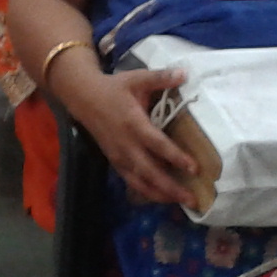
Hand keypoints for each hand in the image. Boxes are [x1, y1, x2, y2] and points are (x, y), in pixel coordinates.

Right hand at [68, 64, 199, 207]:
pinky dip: (147, 191)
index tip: (194, 168)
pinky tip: (163, 198)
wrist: (83, 97)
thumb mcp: (137, 78)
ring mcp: (119, 155)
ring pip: (140, 181)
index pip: (157, 144)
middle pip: (150, 171)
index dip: (175, 157)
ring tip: (181, 203)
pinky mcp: (114, 161)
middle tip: (193, 199)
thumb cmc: (114, 88)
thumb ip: (161, 77)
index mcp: (133, 123)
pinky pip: (132, 181)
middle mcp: (126, 144)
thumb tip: (186, 73)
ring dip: (161, 194)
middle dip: (171, 187)